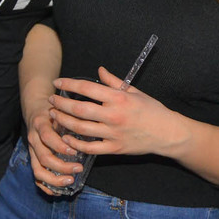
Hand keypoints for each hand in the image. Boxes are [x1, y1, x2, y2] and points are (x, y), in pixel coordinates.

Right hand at [25, 99, 82, 193]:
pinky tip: (57, 190)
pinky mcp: (32, 158)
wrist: (35, 109)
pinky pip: (36, 176)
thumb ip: (71, 116)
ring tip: (70, 180)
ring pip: (38, 170)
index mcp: (41, 124)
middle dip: (62, 166)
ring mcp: (31, 150)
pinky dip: (45, 185)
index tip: (75, 152)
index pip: (48, 137)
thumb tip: (90, 124)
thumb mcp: (60, 108)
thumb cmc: (53, 109)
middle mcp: (34, 138)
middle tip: (78, 169)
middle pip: (44, 157)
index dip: (60, 146)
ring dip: (54, 179)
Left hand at [49, 67, 186, 158]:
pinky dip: (76, 143)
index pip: (87, 89)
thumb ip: (114, 82)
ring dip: (64, 121)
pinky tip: (67, 137)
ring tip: (54, 115)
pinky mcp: (114, 148)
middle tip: (51, 99)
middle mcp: (114, 115)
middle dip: (61, 103)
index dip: (69, 84)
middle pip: (79, 109)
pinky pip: (90, 147)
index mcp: (119, 98)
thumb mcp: (135, 91)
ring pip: (81, 129)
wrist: (168, 133)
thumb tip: (99, 70)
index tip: (58, 82)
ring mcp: (113, 133)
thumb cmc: (152, 110)